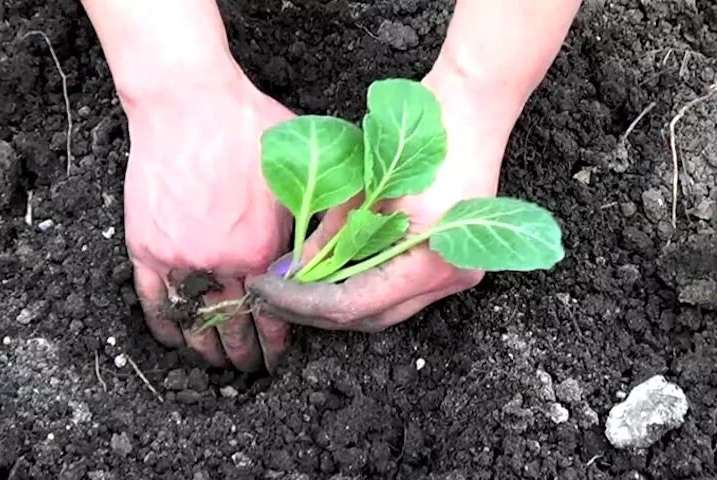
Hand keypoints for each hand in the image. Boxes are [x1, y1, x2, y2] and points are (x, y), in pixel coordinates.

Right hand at [123, 65, 293, 371]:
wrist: (188, 101)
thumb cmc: (246, 127)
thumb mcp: (298, 170)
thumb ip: (309, 218)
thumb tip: (321, 255)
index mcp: (260, 250)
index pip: (273, 314)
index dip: (276, 342)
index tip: (277, 356)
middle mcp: (219, 263)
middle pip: (233, 325)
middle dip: (244, 353)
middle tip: (250, 367)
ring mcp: (178, 258)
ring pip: (193, 321)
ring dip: (205, 349)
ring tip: (214, 364)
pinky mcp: (145, 247)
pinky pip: (153, 299)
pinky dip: (164, 325)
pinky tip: (175, 340)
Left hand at [247, 64, 523, 332]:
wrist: (472, 104)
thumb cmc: (420, 132)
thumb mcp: (362, 185)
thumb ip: (329, 236)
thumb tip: (293, 271)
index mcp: (429, 264)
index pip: (352, 305)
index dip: (302, 302)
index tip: (265, 290)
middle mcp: (449, 280)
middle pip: (370, 317)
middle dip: (316, 310)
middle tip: (274, 295)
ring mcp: (457, 273)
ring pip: (385, 308)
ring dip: (340, 300)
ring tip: (296, 287)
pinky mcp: (454, 260)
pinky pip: (401, 288)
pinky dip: (365, 285)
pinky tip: (333, 274)